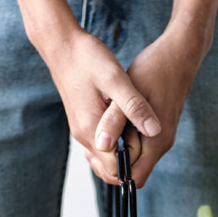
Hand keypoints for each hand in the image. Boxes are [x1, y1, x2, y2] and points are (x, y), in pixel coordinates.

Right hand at [39, 29, 161, 183]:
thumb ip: (134, 107)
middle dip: (129, 165)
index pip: (114, 170)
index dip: (134, 164)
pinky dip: (115, 144)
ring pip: (103, 159)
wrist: (62, 46)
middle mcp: (83, 136)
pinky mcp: (83, 122)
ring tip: (140, 134)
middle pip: (107, 170)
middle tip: (148, 142)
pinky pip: (100, 146)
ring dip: (123, 154)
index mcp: (92, 130)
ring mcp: (81, 130)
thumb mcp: (116, 79)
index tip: (150, 146)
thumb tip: (155, 130)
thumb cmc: (88, 59)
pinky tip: (128, 126)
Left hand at [93, 21, 209, 186]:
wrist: (179, 54)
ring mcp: (160, 138)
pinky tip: (111, 120)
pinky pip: (136, 144)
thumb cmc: (155, 70)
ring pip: (132, 158)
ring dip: (115, 148)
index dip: (111, 170)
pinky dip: (122, 138)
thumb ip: (114, 121)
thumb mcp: (129, 92)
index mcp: (156, 142)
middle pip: (131, 171)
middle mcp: (160, 144)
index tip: (96, 149)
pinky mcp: (156, 129)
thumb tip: (102, 145)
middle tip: (95, 137)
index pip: (132, 178)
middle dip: (111, 160)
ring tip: (102, 127)